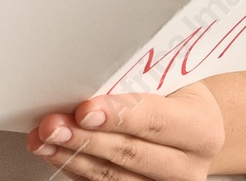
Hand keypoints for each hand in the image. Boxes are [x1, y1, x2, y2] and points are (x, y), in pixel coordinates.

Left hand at [26, 82, 225, 180]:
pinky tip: (57, 154)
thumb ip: (136, 81)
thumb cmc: (178, 95)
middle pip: (131, 153)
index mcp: (202, 128)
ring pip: (114, 178)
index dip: (117, 115)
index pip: (155, 120)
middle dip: (84, 138)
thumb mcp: (171, 79)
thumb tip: (87, 74)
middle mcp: (189, 165)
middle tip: (51, 125)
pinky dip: (77, 170)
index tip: (84, 110)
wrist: (194, 128)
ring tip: (43, 141)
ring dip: (72, 157)